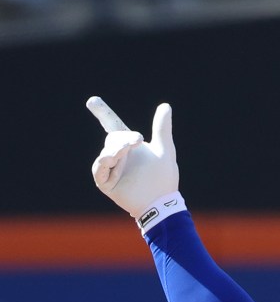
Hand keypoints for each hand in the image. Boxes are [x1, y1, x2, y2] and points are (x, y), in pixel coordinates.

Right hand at [87, 97, 178, 218]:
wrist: (162, 201)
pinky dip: (105, 162)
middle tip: (137, 140)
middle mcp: (118, 154)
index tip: (92, 101)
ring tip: (127, 151)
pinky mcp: (106, 182)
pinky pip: (100, 169)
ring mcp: (110, 168)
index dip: (103, 113)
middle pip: (113, 137)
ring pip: (107, 151)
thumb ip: (162, 128)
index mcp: (129, 145)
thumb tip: (165, 105)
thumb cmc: (164, 177)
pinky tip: (111, 158)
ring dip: (118, 149)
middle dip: (123, 138)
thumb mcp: (165, 149)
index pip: (113, 125)